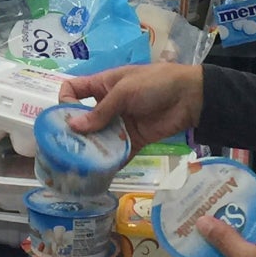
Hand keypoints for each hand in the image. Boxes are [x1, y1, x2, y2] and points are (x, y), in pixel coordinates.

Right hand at [57, 63, 203, 154]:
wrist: (190, 96)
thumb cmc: (154, 83)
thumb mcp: (124, 91)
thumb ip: (100, 111)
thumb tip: (73, 127)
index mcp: (101, 86)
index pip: (73, 91)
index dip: (65, 102)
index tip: (66, 118)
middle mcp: (107, 105)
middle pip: (83, 119)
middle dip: (76, 133)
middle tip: (69, 149)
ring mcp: (120, 123)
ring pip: (99, 138)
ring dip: (92, 149)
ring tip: (84, 164)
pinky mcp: (133, 139)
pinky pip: (118, 152)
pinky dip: (111, 162)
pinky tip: (103, 173)